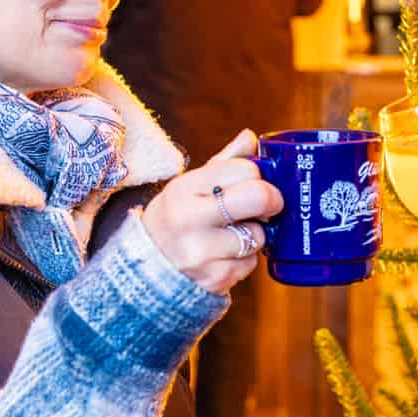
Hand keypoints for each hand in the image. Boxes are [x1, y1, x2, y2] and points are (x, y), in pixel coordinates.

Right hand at [141, 130, 284, 294]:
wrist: (146, 268)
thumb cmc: (177, 218)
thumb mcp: (191, 186)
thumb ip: (224, 161)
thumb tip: (251, 137)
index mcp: (184, 189)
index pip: (245, 169)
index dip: (255, 175)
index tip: (250, 182)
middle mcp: (189, 220)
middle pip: (259, 197)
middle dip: (271, 199)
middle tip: (265, 205)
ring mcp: (202, 253)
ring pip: (258, 234)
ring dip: (254, 234)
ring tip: (231, 233)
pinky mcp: (215, 279)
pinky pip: (251, 263)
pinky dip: (245, 259)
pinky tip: (224, 255)